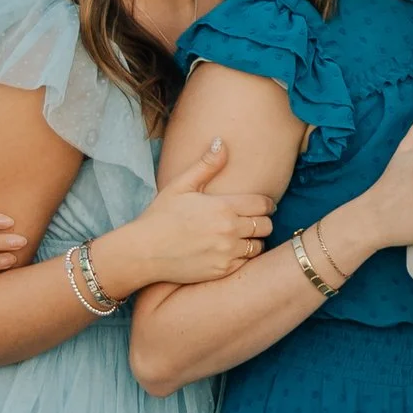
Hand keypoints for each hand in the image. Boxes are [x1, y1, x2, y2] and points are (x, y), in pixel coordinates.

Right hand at [120, 139, 278, 287]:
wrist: (144, 252)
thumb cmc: (160, 216)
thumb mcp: (181, 186)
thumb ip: (206, 165)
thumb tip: (222, 141)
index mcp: (223, 207)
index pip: (263, 205)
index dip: (268, 204)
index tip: (266, 205)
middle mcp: (229, 231)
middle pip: (266, 226)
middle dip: (264, 221)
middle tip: (255, 220)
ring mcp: (227, 253)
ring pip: (259, 246)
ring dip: (255, 240)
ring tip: (244, 237)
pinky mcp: (222, 271)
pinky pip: (246, 263)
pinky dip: (243, 257)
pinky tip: (231, 251)